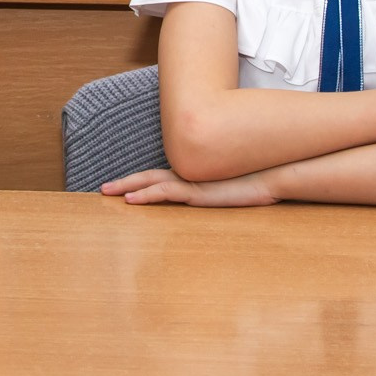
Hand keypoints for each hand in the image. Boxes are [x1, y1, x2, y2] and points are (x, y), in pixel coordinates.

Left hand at [100, 167, 277, 206]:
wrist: (273, 175)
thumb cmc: (255, 182)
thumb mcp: (230, 189)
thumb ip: (216, 190)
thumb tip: (210, 194)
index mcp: (194, 177)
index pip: (160, 178)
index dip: (139, 181)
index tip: (122, 187)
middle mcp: (189, 176)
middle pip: (149, 177)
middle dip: (125, 183)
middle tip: (103, 188)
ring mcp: (192, 182)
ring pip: (152, 183)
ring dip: (128, 187)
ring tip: (108, 192)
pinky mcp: (198, 191)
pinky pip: (166, 192)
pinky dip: (147, 195)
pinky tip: (131, 199)